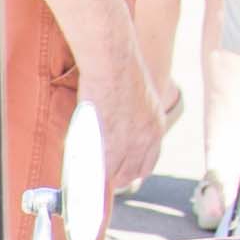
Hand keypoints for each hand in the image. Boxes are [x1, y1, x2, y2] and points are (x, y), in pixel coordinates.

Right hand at [92, 38, 169, 197]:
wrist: (113, 61)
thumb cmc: (117, 69)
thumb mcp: (135, 97)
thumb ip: (130, 118)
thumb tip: (116, 128)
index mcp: (156, 125)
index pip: (148, 162)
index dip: (133, 171)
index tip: (122, 174)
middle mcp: (149, 138)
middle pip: (134, 173)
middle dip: (118, 177)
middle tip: (101, 176)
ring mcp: (132, 143)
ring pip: (119, 174)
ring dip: (103, 176)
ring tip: (89, 173)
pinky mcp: (113, 144)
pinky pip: (104, 170)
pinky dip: (93, 173)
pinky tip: (83, 169)